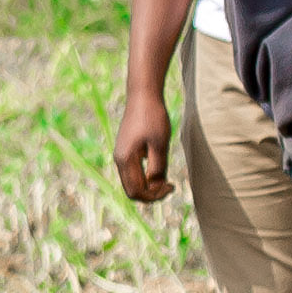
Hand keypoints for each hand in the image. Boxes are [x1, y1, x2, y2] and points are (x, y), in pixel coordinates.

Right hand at [110, 79, 175, 205]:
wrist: (142, 96)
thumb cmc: (152, 118)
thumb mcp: (159, 144)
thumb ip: (157, 167)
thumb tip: (156, 187)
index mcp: (125, 160)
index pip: (136, 191)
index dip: (154, 196)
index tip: (172, 186)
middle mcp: (119, 160)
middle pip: (131, 190)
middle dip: (151, 194)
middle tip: (171, 186)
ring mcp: (121, 155)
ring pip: (132, 182)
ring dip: (149, 186)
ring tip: (167, 180)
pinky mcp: (126, 150)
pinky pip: (133, 172)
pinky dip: (145, 176)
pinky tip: (159, 169)